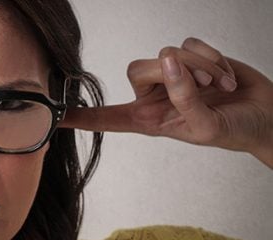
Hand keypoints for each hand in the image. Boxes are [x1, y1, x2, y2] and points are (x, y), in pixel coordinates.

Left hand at [62, 38, 272, 167]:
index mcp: (148, 119)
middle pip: (138, 68)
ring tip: (218, 87)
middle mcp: (154, 96)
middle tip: (203, 87)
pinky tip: (224, 76)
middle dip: (172, 73)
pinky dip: (212, 58)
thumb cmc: (233, 131)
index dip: (81, 117)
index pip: (107, 118)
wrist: (265, 117)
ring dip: (199, 67)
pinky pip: (189, 43)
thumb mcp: (206, 125)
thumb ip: (184, 96)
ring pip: (166, 53)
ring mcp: (171, 76)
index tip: (53, 115)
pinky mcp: (189, 57)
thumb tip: (167, 62)